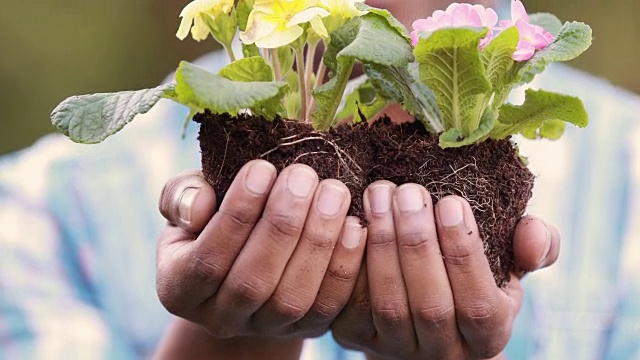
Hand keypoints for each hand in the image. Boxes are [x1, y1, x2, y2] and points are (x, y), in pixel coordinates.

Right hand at [156, 160, 366, 338]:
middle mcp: (220, 319)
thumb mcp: (189, 204)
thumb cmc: (213, 218)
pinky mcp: (305, 328)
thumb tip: (198, 204)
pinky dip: (344, 266)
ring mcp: (265, 329)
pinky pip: (329, 306)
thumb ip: (182, 197)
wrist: (244, 256)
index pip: (207, 259)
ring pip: (293, 298)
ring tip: (333, 193)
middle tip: (303, 176)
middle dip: (282, 225)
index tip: (262, 168)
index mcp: (180, 289)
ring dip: (317, 241)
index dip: (236, 215)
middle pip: (253, 283)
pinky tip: (355, 226)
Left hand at [331, 182, 559, 359]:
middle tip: (409, 191)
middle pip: (430, 306)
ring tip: (380, 194)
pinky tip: (353, 220)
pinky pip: (349, 304)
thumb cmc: (470, 276)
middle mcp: (442, 352)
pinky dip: (350, 261)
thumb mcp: (508, 264)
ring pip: (388, 304)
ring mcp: (394, 349)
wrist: (420, 306)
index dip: (465, 254)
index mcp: (487, 336)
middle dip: (418, 243)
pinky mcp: (354, 337)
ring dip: (383, 244)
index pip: (479, 305)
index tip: (452, 202)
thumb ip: (534, 246)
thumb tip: (534, 232)